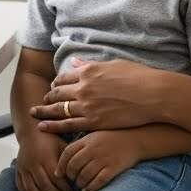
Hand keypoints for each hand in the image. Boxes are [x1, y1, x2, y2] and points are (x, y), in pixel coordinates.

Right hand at [14, 129, 70, 190]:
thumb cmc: (50, 139)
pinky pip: (22, 187)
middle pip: (44, 186)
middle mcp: (33, 163)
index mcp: (45, 157)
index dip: (64, 188)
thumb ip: (68, 161)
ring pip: (32, 190)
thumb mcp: (62, 146)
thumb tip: (77, 176)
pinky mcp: (18, 170)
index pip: (55, 179)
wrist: (30, 131)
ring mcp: (23, 167)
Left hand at [30, 58, 166, 134]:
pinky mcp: (94, 121)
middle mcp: (84, 87)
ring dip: (45, 112)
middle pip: (58, 93)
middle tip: (41, 102)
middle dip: (47, 98)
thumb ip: (91, 65)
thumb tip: (76, 62)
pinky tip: (45, 128)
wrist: (154, 95)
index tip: (53, 87)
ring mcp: (88, 105)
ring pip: (59, 109)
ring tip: (36, 114)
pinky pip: (68, 125)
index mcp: (89, 71)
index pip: (64, 77)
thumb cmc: (139, 77)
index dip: (56, 83)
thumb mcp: (113, 65)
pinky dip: (54, 126)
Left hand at [56, 130, 142, 190]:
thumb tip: (66, 157)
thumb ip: (80, 143)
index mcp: (86, 140)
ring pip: (85, 175)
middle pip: (74, 165)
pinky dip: (91, 187)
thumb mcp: (94, 135)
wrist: (135, 138)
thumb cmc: (112, 136)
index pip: (67, 153)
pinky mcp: (113, 167)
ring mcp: (103, 158)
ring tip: (79, 185)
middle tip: (71, 180)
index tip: (58, 173)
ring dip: (79, 183)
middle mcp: (93, 149)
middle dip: (70, 176)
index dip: (60, 165)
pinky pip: (98, 181)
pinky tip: (88, 189)